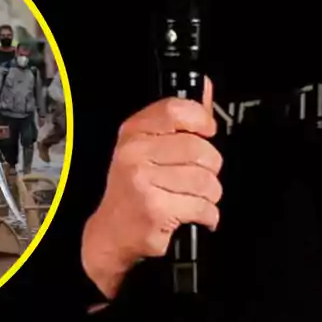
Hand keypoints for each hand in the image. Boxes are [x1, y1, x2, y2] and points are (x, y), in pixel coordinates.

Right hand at [82, 78, 221, 299]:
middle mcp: (134, 154)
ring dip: (210, 194)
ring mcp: (143, 182)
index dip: (201, 120)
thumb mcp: (148, 147)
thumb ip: (179, 119)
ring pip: (205, 180)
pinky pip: (202, 206)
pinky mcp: (155, 209)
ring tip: (197, 197)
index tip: (208, 131)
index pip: (176, 110)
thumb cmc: (133, 188)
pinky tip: (196, 214)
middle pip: (198, 149)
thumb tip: (204, 87)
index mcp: (134, 133)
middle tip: (202, 175)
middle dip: (211, 167)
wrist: (110, 233)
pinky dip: (207, 214)